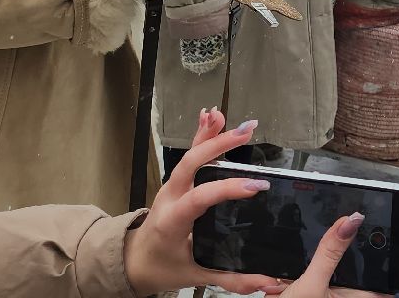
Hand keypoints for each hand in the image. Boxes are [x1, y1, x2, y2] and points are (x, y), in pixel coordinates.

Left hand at [123, 110, 286, 295]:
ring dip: (208, 135)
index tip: (255, 186)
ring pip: (188, 155)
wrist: (133, 261)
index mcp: (172, 221)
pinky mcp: (175, 183)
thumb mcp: (194, 276)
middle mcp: (169, 198)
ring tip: (227, 116)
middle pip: (191, 164)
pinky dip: (200, 135)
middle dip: (217, 145)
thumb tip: (265, 283)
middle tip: (246, 133)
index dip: (227, 189)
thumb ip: (230, 279)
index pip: (200, 198)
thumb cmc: (160, 268)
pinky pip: (188, 156)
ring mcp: (170, 187)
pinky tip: (211, 116)